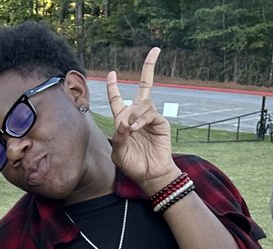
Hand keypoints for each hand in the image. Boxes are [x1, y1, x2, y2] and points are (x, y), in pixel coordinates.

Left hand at [106, 48, 182, 195]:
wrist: (150, 174)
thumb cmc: (133, 165)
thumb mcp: (118, 154)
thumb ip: (118, 138)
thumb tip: (123, 122)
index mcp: (124, 121)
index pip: (118, 100)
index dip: (114, 87)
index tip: (111, 73)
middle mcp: (137, 116)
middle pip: (143, 87)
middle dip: (149, 68)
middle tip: (155, 50)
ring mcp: (150, 118)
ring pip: (142, 103)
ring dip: (134, 114)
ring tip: (131, 130)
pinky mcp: (160, 122)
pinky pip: (149, 113)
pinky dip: (141, 120)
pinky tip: (135, 129)